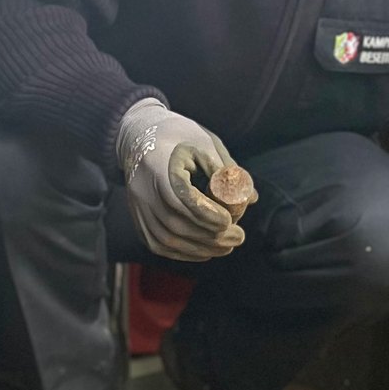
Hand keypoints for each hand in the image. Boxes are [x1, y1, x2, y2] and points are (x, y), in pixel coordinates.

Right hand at [116, 98, 246, 261]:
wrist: (138, 136)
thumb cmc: (178, 136)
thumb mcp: (205, 144)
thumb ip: (226, 171)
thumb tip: (251, 198)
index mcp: (160, 167)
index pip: (181, 198)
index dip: (207, 214)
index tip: (230, 220)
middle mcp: (144, 190)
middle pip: (175, 224)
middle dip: (210, 236)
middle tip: (238, 238)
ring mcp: (137, 207)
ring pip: (166, 240)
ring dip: (199, 249)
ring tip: (226, 248)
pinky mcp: (137, 218)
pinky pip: (157, 244)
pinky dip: (182, 253)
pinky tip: (204, 252)